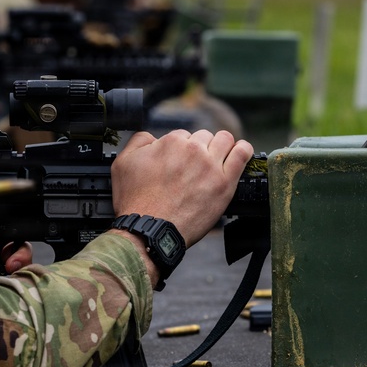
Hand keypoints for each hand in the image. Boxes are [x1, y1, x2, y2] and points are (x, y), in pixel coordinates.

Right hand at [111, 129, 252, 248]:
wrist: (150, 230)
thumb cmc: (136, 202)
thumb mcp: (123, 163)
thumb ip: (139, 141)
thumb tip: (152, 136)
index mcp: (171, 142)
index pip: (182, 136)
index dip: (179, 150)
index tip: (178, 164)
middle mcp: (193, 150)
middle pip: (203, 137)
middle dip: (199, 148)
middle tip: (193, 168)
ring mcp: (211, 166)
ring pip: (224, 140)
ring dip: (220, 146)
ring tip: (216, 160)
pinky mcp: (225, 183)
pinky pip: (243, 154)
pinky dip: (243, 150)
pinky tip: (239, 153)